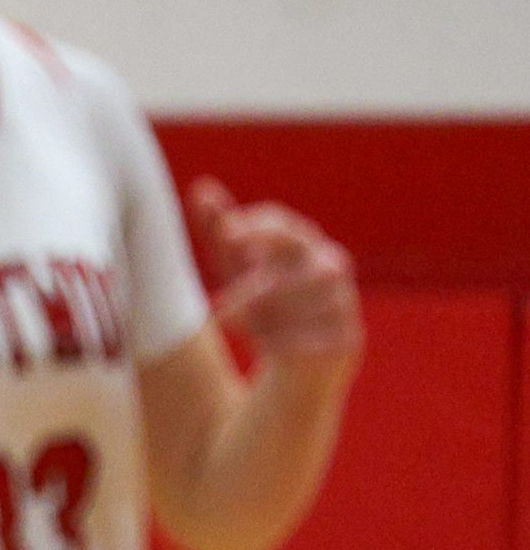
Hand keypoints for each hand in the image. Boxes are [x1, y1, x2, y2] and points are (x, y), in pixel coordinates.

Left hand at [189, 177, 362, 376]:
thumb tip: (202, 187)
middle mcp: (330, 265)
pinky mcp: (348, 338)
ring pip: (307, 298)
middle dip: (259, 283)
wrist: (294, 362)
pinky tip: (269, 349)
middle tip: (220, 307)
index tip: (226, 234)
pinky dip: (282, 343)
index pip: (284, 224)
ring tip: (246, 328)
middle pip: (302, 256)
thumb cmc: (261, 305)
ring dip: (267, 314)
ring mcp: (343, 301)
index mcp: (302, 245)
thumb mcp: (234, 270)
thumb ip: (220, 231)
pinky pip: (313, 337)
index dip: (258, 226)